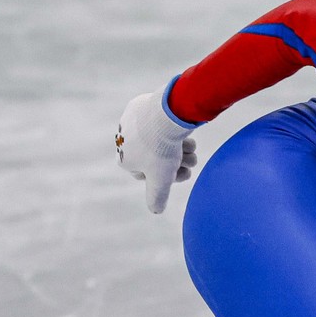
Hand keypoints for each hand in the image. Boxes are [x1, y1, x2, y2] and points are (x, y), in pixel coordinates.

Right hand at [116, 90, 198, 213]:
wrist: (166, 114)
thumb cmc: (161, 149)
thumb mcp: (161, 181)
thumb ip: (157, 197)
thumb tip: (156, 210)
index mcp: (124, 159)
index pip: (149, 174)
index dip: (168, 176)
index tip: (184, 173)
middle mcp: (123, 141)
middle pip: (158, 157)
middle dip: (177, 161)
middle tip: (192, 159)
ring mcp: (132, 122)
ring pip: (160, 140)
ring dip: (180, 146)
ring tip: (192, 146)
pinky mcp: (142, 106)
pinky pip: (160, 123)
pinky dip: (173, 128)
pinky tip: (184, 132)